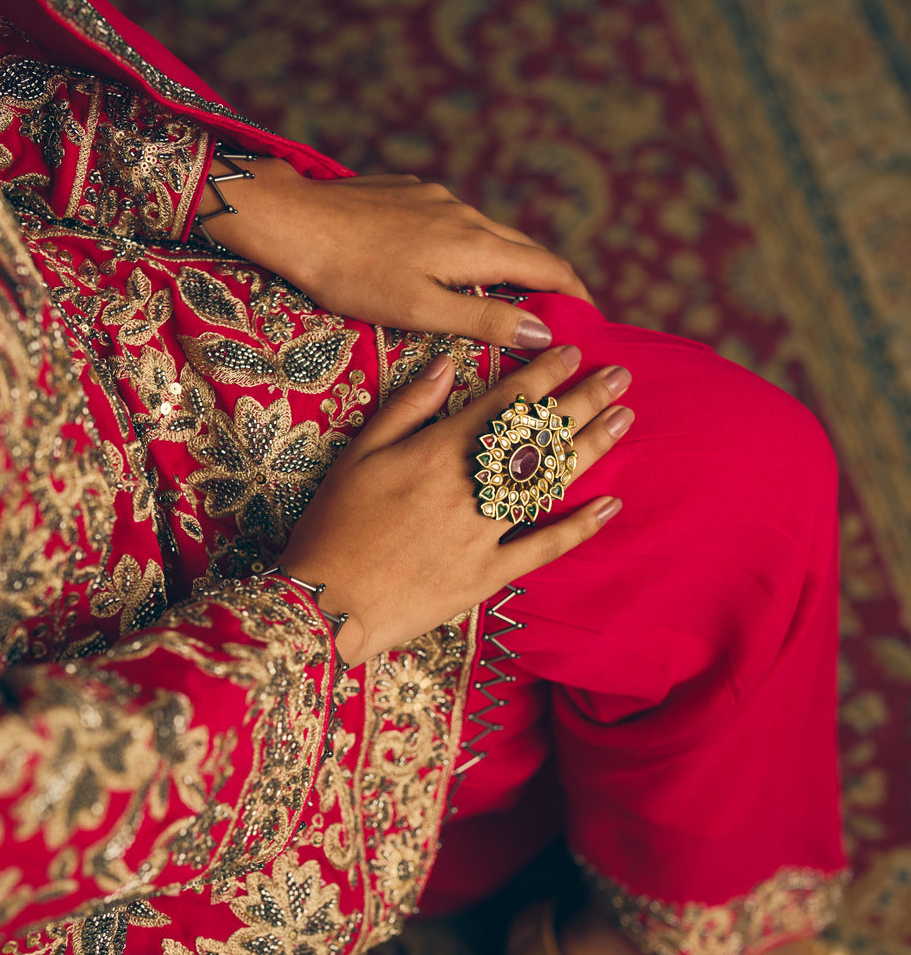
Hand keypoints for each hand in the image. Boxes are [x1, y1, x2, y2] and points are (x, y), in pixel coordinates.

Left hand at [200, 157, 591, 351]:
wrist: (293, 220)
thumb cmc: (353, 275)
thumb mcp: (422, 310)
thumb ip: (485, 319)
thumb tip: (545, 331)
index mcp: (475, 244)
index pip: (548, 267)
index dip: (576, 294)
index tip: (592, 321)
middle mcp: (465, 214)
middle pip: (523, 249)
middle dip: (547, 282)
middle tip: (558, 317)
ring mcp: (435, 199)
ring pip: (486, 235)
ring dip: (506, 265)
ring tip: (508, 299)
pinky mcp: (408, 194)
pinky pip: (454, 224)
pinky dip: (469, 250)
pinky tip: (449, 269)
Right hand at [281, 343, 631, 665]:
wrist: (328, 603)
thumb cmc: (333, 526)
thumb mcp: (358, 455)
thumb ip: (405, 408)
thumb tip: (443, 364)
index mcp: (436, 453)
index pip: (503, 404)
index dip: (544, 375)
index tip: (575, 352)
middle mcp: (468, 487)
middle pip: (538, 437)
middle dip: (584, 400)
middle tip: (622, 375)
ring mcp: (483, 533)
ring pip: (549, 482)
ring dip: (592, 447)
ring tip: (625, 418)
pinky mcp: (487, 575)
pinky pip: (542, 548)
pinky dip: (578, 527)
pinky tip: (610, 504)